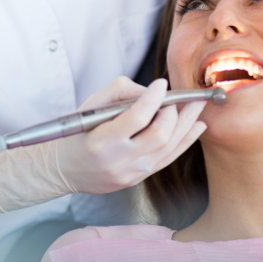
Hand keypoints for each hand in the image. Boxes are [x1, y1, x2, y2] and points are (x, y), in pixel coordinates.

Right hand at [0, 77, 206, 211]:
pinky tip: (197, 127)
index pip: (137, 117)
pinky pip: (169, 158)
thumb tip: (151, 92)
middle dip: (174, 112)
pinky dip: (186, 140)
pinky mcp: (139, 178)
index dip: (153, 98)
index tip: (160, 84)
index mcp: (102, 140)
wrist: (65, 169)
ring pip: (170, 147)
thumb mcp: (90, 106)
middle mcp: (119, 160)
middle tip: (175, 99)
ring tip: (197, 106)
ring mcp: (132, 172)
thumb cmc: (76, 133)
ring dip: (187, 124)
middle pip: (159, 134)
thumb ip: (121, 93)